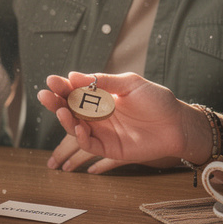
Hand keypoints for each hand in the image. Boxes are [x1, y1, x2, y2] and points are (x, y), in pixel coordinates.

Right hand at [38, 72, 202, 163]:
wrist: (178, 123)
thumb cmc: (157, 101)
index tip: (51, 80)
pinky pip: (89, 144)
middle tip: (44, 95)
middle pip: (70, 109)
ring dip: (65, 119)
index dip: (62, 87)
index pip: (75, 91)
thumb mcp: (130, 83)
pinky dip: (81, 137)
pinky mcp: (109, 148)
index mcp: (101, 97)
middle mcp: (98, 115)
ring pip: (75, 127)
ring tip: (60, 110)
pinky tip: (80, 126)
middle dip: (55, 102)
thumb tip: (74, 75)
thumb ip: (103, 81)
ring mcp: (102, 132)